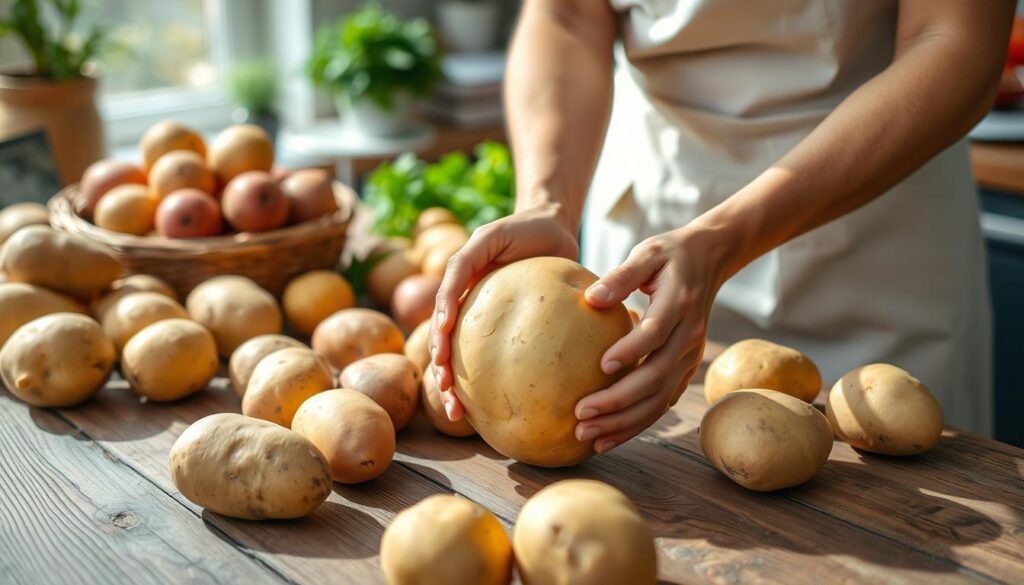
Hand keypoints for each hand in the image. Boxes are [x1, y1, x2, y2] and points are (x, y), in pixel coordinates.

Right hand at [429, 203, 578, 420]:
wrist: (551, 228)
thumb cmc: (523, 229)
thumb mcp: (491, 236)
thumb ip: (471, 257)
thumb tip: (453, 291)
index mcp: (460, 283)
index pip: (444, 311)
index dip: (440, 332)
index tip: (442, 354)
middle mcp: (466, 304)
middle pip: (446, 343)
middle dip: (442, 371)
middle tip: (447, 396)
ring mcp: (483, 318)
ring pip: (463, 358)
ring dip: (456, 387)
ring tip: (457, 414)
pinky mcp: (505, 328)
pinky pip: (493, 358)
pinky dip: (486, 383)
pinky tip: (489, 408)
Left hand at [574, 227, 725, 453]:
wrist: (710, 259)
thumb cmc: (670, 255)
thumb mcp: (647, 253)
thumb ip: (622, 275)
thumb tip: (591, 298)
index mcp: (679, 305)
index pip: (655, 334)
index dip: (631, 350)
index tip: (601, 365)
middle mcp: (689, 337)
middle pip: (655, 377)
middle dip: (618, 401)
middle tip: (580, 414)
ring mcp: (689, 357)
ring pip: (659, 399)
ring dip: (624, 422)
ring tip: (588, 436)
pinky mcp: (684, 369)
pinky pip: (661, 402)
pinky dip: (637, 423)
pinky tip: (609, 436)